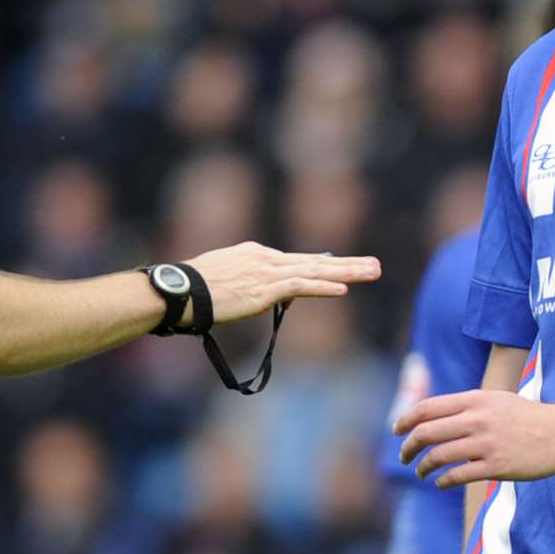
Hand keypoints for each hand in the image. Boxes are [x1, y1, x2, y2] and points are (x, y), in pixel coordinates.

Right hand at [183, 241, 379, 325]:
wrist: (179, 291)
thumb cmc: (194, 291)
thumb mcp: (226, 280)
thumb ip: (251, 285)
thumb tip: (273, 298)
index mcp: (256, 255)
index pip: (298, 261)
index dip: (324, 267)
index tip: (346, 269)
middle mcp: (266, 259)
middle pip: (314, 261)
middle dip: (347, 264)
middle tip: (375, 265)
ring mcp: (266, 273)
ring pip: (314, 270)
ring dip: (346, 272)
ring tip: (372, 272)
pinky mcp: (264, 289)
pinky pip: (299, 287)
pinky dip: (322, 288)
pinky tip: (342, 289)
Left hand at [394, 390, 554, 488]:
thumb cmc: (525, 416)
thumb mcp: (494, 399)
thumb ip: (466, 405)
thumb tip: (434, 415)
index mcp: (473, 399)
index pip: (427, 408)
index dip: (405, 420)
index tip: (397, 430)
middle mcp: (476, 419)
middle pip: (427, 433)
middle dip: (408, 446)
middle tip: (404, 456)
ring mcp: (486, 444)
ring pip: (439, 456)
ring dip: (423, 466)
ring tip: (421, 472)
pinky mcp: (496, 466)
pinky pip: (458, 476)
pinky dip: (443, 481)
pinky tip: (440, 483)